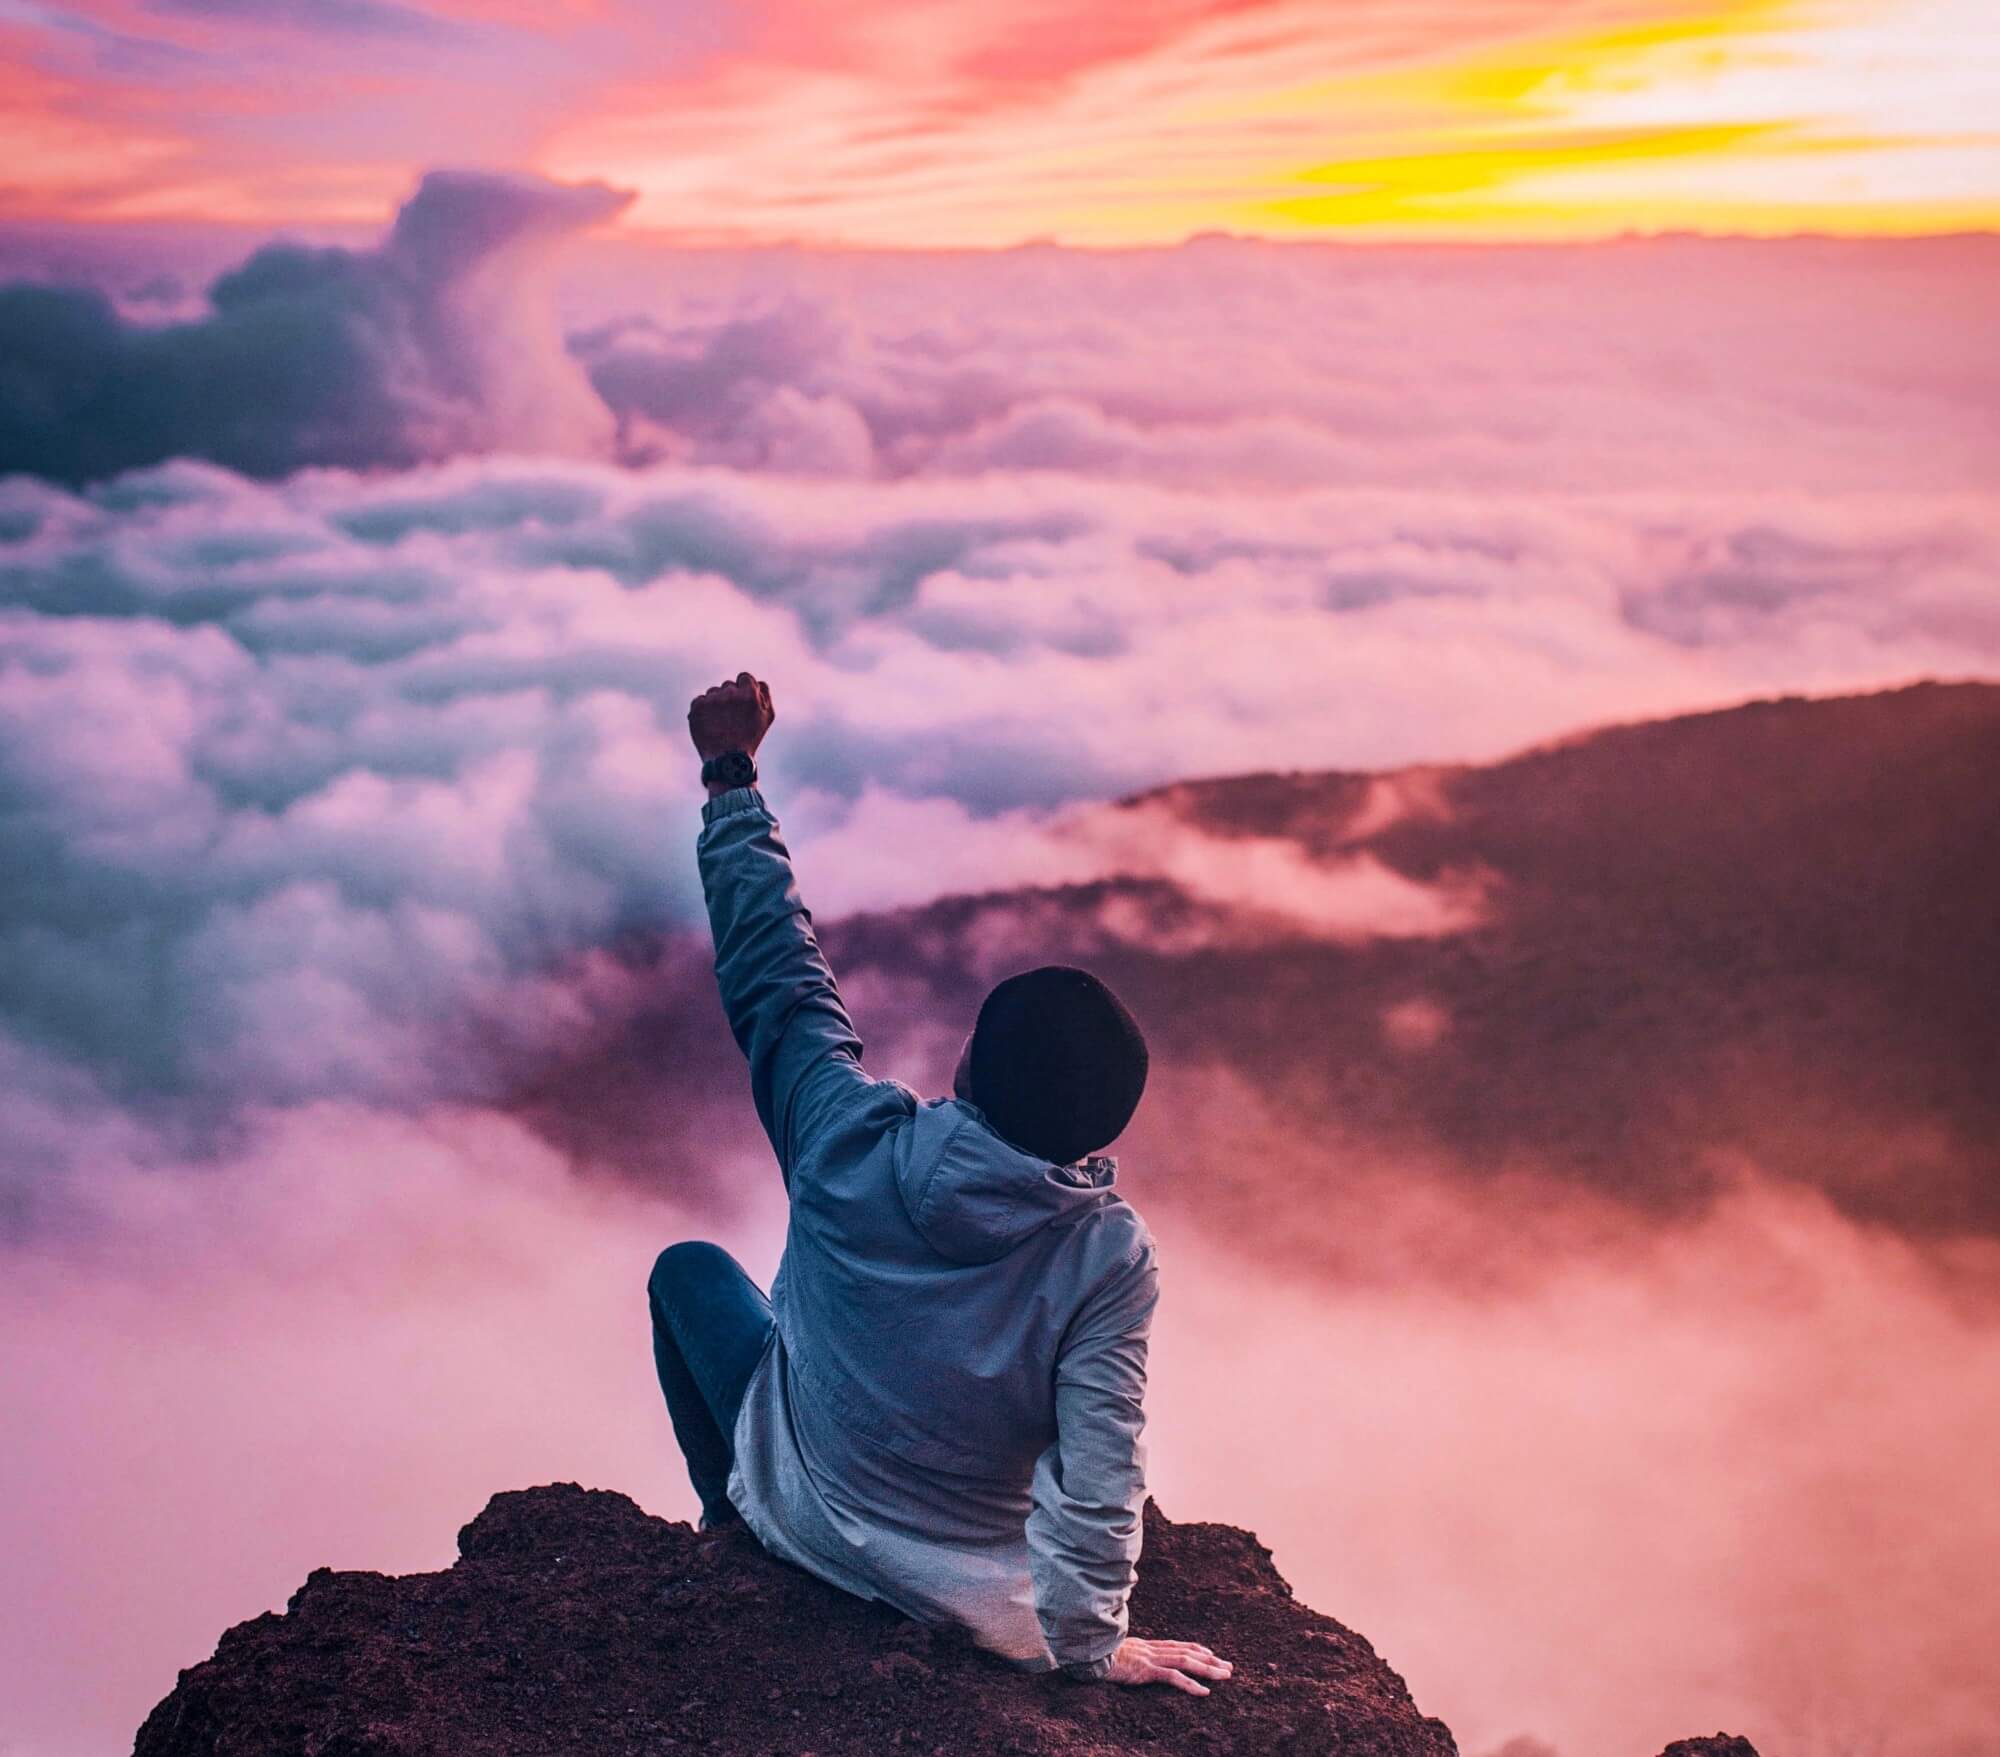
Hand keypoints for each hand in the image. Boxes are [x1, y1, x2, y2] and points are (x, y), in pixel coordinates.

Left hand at [688, 671, 774, 762]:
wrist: (727, 759)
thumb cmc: (750, 739)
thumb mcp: (767, 718)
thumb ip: (765, 695)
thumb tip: (756, 682)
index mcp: (750, 695)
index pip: (744, 677)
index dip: (743, 689)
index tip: (741, 702)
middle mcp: (730, 694)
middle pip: (728, 685)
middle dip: (730, 698)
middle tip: (732, 718)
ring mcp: (712, 700)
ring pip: (713, 692)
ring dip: (716, 703)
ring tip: (721, 723)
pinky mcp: (697, 707)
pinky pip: (700, 700)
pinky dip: (703, 710)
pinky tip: (710, 724)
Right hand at [1103, 1637, 1232, 1695]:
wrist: (1083, 1651)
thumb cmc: (1094, 1654)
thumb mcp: (1113, 1653)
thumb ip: (1124, 1655)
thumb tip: (1125, 1659)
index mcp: (1144, 1645)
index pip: (1175, 1645)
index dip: (1195, 1649)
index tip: (1210, 1653)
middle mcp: (1150, 1648)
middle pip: (1186, 1651)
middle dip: (1210, 1659)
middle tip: (1229, 1666)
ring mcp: (1148, 1657)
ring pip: (1185, 1661)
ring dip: (1208, 1669)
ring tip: (1226, 1676)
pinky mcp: (1144, 1669)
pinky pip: (1172, 1677)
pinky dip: (1190, 1684)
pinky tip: (1204, 1692)